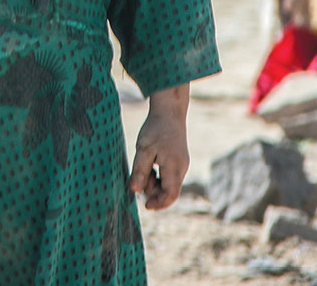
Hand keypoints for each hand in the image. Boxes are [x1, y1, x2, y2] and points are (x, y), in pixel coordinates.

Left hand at [128, 84, 189, 210]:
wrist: (170, 111)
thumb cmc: (156, 128)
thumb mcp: (143, 149)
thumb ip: (140, 171)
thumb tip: (135, 191)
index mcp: (174, 167)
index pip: (171, 195)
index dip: (159, 204)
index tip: (146, 205)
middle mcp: (182, 168)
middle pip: (169, 191)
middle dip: (153, 190)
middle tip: (141, 176)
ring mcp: (182, 164)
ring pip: (168, 184)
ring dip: (155, 182)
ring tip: (146, 165)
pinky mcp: (179, 161)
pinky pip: (169, 176)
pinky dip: (158, 175)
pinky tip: (151, 162)